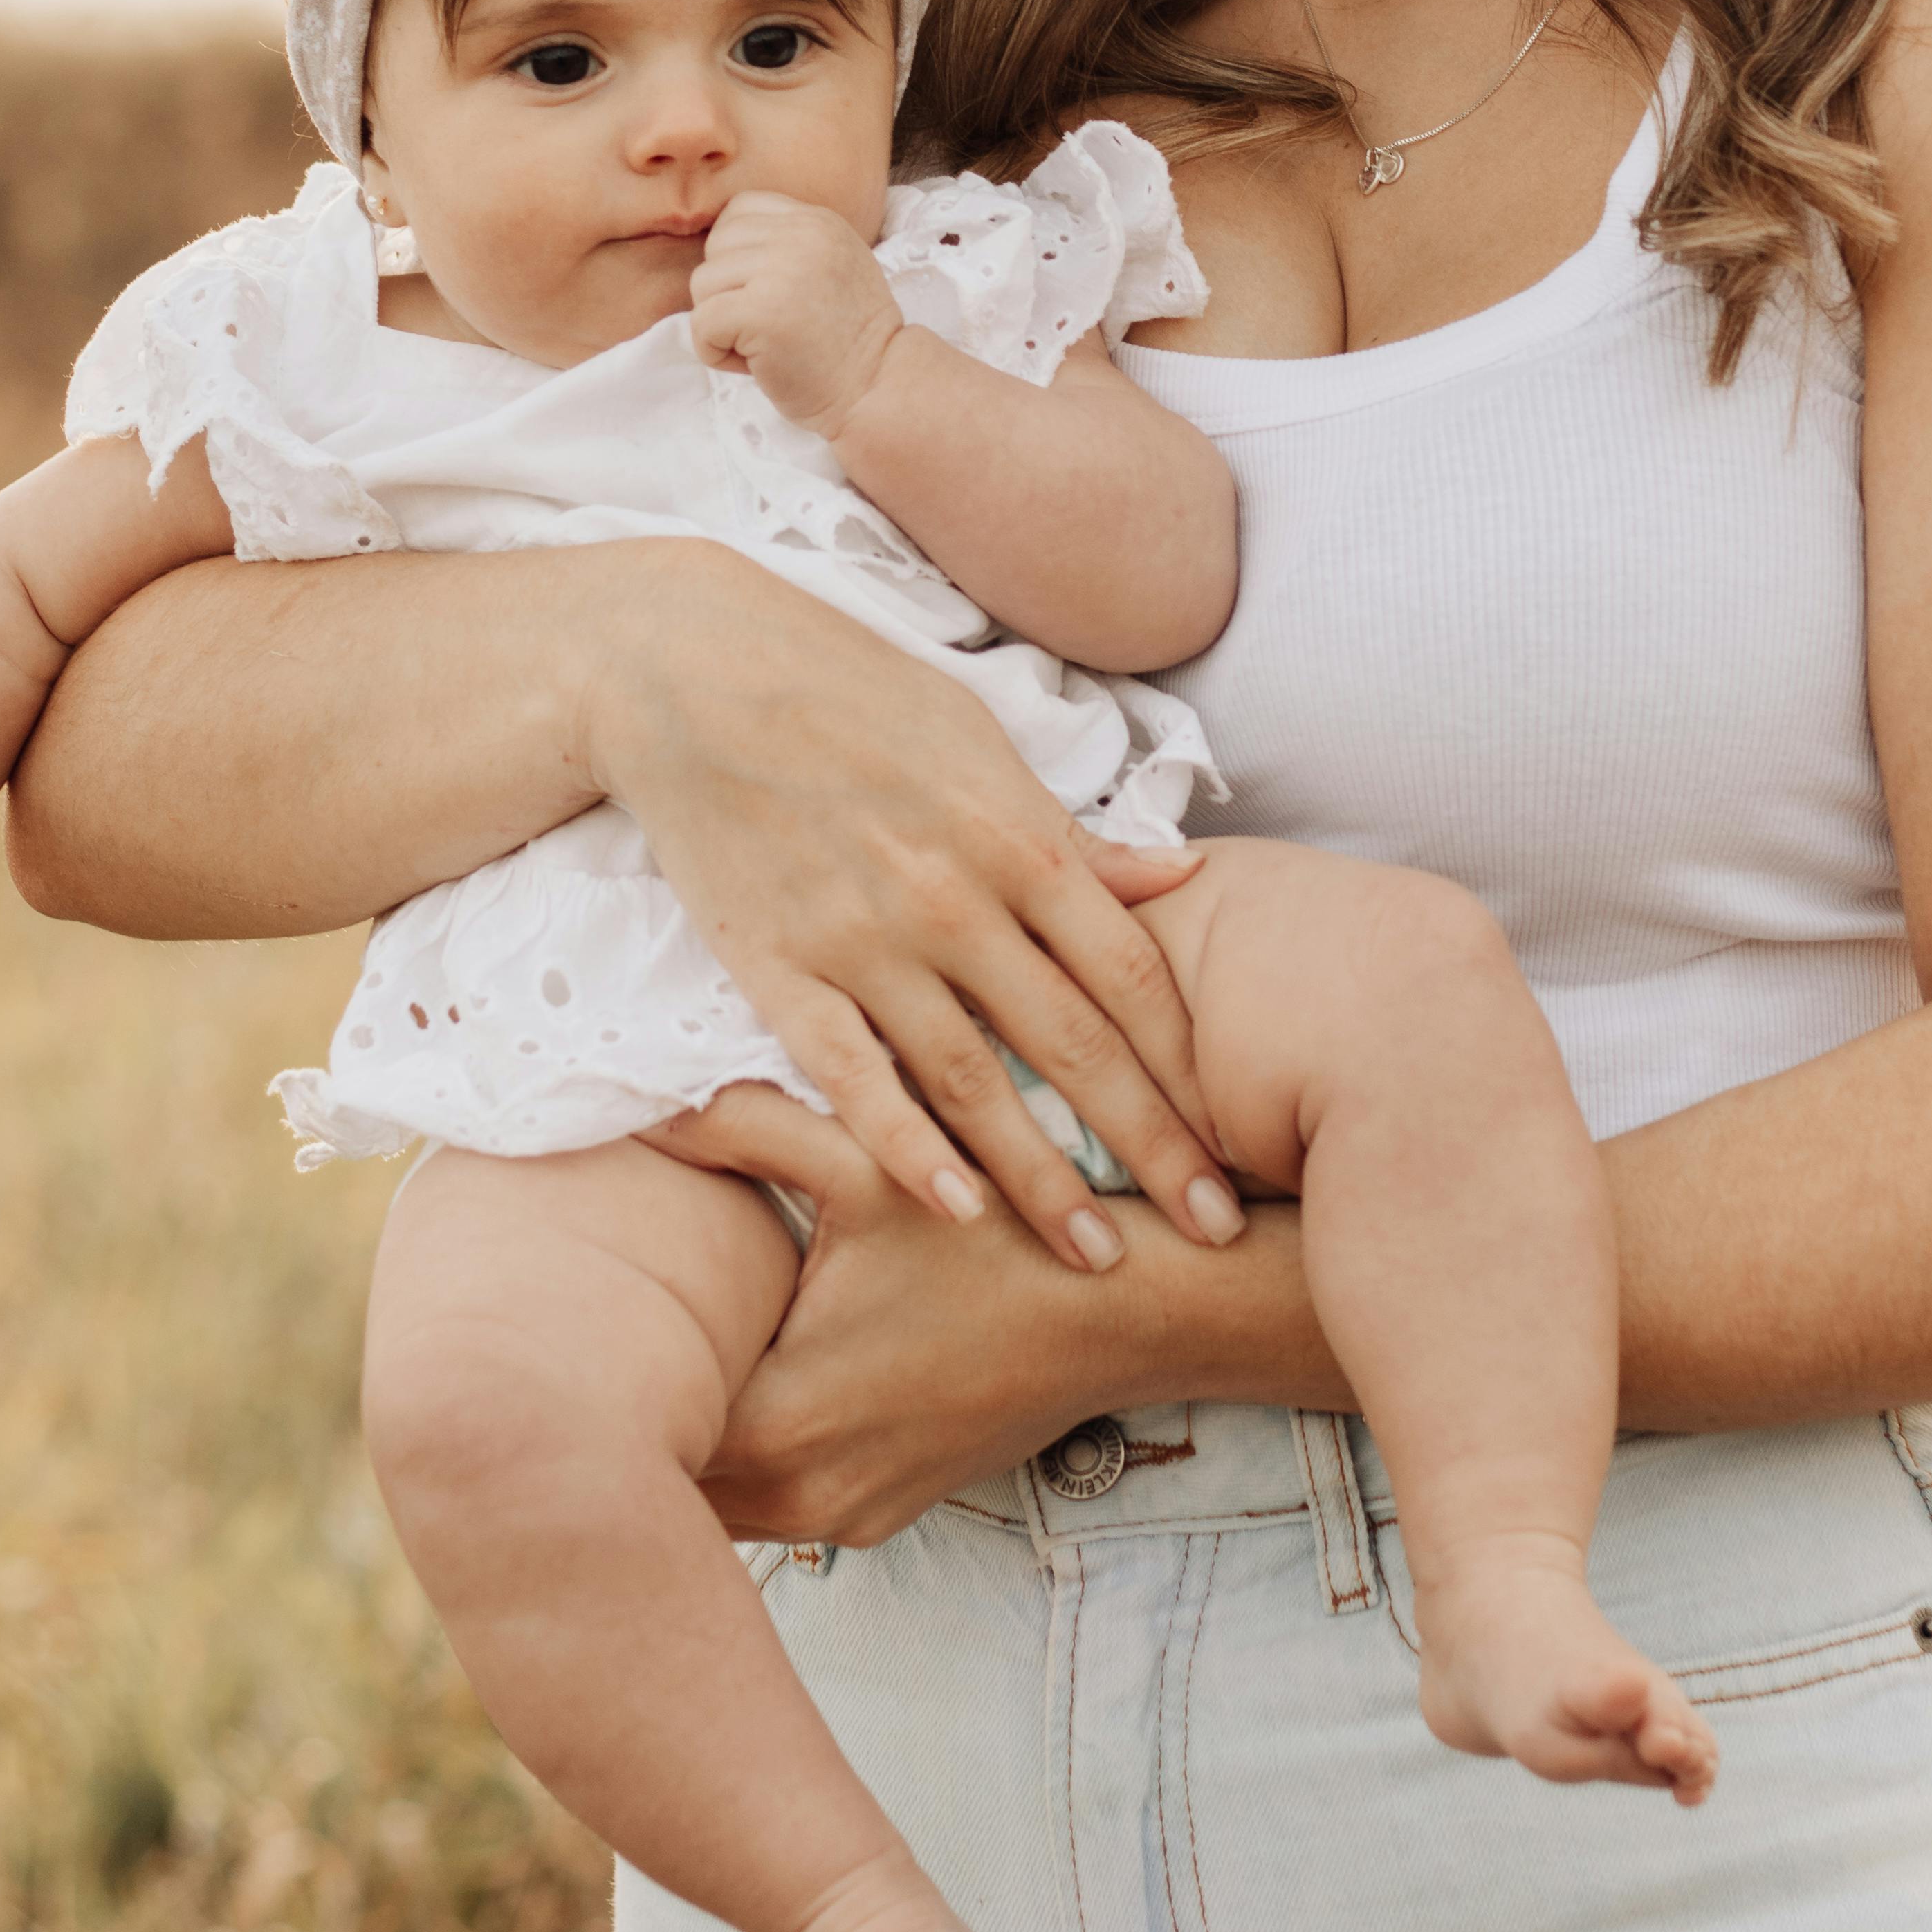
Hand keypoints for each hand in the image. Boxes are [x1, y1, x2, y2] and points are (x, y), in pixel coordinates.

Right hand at [587, 541, 1240, 1273]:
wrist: (691, 672)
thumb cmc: (851, 692)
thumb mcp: (981, 741)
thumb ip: (1073, 833)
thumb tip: (1182, 873)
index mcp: (1019, 836)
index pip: (1133, 977)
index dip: (1194, 1069)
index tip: (1240, 1143)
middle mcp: (956, 898)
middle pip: (1076, 1046)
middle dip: (1153, 1147)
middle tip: (1216, 1232)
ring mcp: (865, 940)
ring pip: (974, 1083)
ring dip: (1043, 1179)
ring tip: (1098, 1259)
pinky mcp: (779, 969)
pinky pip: (853, 1079)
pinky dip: (905, 1150)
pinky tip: (955, 1212)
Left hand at [653, 1092, 1175, 1545]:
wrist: (1121, 1318)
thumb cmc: (996, 1239)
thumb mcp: (870, 1164)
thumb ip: (747, 1126)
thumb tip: (648, 1098)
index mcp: (781, 1418)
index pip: (636, 1427)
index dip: (601, 1369)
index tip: (574, 1318)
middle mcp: (803, 1493)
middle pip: (667, 1471)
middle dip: (637, 1404)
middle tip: (602, 1330)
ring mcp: (846, 1518)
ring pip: (720, 1497)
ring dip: (695, 1433)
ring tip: (671, 1353)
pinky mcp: (880, 1520)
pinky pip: (780, 1504)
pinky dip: (756, 1453)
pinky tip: (759, 1377)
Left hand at [691, 194, 904, 442]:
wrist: (878, 388)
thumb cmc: (849, 341)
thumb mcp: (833, 267)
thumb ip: (789, 246)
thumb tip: (723, 247)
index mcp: (818, 220)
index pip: (740, 210)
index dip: (736, 255)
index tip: (765, 293)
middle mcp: (802, 234)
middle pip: (716, 245)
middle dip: (726, 290)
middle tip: (766, 326)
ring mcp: (782, 270)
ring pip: (702, 283)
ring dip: (720, 323)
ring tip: (763, 345)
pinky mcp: (761, 311)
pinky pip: (702, 322)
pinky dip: (715, 352)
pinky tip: (753, 364)